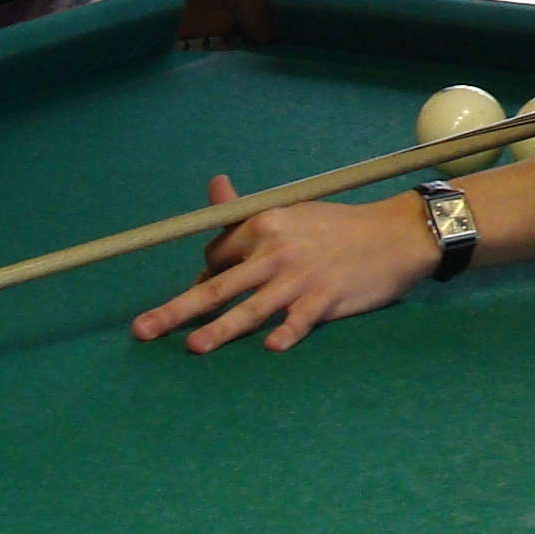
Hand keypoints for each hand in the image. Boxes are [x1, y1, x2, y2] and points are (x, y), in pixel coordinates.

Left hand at [130, 177, 437, 352]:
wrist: (392, 235)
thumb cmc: (336, 227)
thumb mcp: (290, 211)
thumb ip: (246, 209)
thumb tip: (215, 185)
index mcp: (263, 226)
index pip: (216, 259)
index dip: (202, 281)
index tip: (201, 298)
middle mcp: (275, 252)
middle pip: (217, 286)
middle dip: (177, 309)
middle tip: (142, 330)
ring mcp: (299, 278)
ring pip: (251, 308)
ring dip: (220, 329)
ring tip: (193, 347)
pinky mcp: (325, 299)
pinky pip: (299, 321)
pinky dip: (286, 334)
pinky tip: (271, 349)